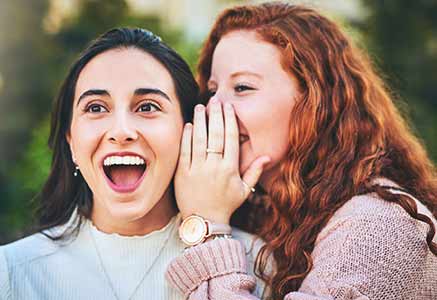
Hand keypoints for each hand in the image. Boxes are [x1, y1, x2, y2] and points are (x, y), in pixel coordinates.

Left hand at [174, 99, 269, 223]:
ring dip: (200, 121)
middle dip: (216, 114)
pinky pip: (185, 151)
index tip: (228, 106)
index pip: (231, 138)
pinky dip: (186, 137)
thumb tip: (267, 156)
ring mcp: (197, 169)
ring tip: (200, 107)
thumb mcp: (244, 190)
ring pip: (199, 139)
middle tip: (215, 100)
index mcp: (230, 168)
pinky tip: (188, 125)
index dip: (230, 120)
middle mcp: (214, 166)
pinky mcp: (182, 173)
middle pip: (216, 134)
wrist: (204, 221)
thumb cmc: (226, 205)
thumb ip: (254, 172)